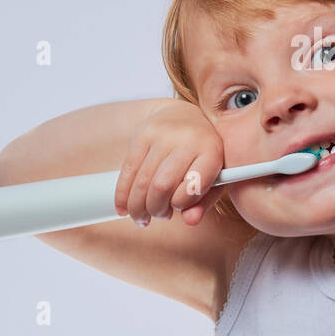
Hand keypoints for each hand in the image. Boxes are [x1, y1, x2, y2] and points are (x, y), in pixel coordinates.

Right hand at [114, 99, 227, 226]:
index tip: (177, 208)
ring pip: (143, 181)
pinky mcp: (142, 134)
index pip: (193, 186)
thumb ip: (204, 202)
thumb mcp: (212, 176)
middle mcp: (188, 140)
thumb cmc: (201, 153)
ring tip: (141, 217)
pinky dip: (122, 195)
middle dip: (156, 209)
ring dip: (138, 207)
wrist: (183, 114)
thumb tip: (190, 221)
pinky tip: (124, 208)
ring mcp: (163, 135)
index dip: (182, 204)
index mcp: (211, 151)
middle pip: (162, 186)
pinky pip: (128, 170)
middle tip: (158, 216)